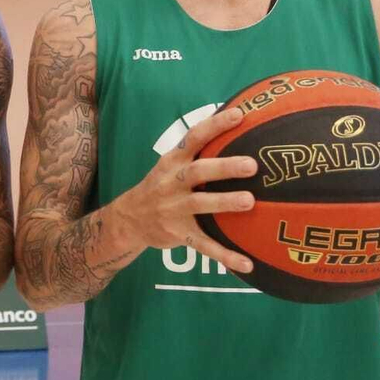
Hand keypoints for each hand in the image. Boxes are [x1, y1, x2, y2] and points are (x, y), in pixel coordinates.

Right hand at [108, 106, 256, 273]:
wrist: (128, 219)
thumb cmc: (161, 186)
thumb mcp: (171, 165)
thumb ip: (198, 153)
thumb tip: (237, 127)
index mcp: (173, 161)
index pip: (194, 138)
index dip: (215, 125)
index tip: (239, 115)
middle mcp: (172, 183)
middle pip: (198, 171)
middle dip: (224, 167)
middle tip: (251, 165)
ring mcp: (173, 210)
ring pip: (199, 205)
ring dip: (224, 202)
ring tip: (249, 201)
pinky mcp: (178, 234)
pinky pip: (203, 245)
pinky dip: (225, 256)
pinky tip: (247, 264)